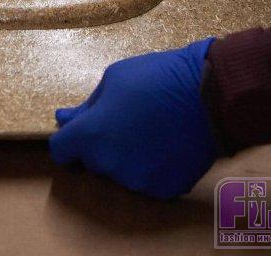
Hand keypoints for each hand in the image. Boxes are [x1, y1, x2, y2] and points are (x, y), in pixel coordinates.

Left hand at [49, 39, 216, 199]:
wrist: (209, 95)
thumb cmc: (156, 79)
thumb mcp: (113, 80)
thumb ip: (86, 107)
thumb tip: (63, 119)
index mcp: (92, 136)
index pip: (61, 151)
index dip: (67, 140)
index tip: (78, 132)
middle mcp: (110, 165)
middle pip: (93, 160)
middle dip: (101, 143)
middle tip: (125, 118)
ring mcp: (138, 182)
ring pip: (121, 171)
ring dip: (127, 155)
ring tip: (150, 127)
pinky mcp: (164, 190)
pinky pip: (147, 180)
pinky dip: (152, 166)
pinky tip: (166, 143)